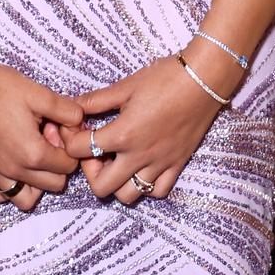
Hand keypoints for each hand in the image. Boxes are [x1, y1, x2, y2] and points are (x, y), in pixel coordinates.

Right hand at [0, 58, 84, 212]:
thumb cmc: (0, 86)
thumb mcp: (41, 94)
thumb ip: (69, 112)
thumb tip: (80, 124)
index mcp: (33, 153)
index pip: (69, 166)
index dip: (66, 147)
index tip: (53, 129)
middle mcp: (14, 170)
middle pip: (53, 184)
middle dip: (55, 165)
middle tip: (43, 140)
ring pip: (24, 199)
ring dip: (34, 185)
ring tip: (30, 161)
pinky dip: (2, 192)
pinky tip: (6, 172)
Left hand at [65, 53, 234, 204]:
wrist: (204, 81)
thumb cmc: (164, 78)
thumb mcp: (124, 86)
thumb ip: (95, 100)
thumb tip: (71, 106)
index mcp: (123, 134)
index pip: (80, 150)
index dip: (70, 138)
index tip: (75, 127)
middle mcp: (140, 156)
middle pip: (101, 187)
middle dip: (89, 171)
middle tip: (93, 149)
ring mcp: (160, 164)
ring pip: (129, 195)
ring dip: (116, 182)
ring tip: (115, 160)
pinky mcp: (178, 165)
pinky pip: (157, 191)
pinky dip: (144, 185)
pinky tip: (139, 165)